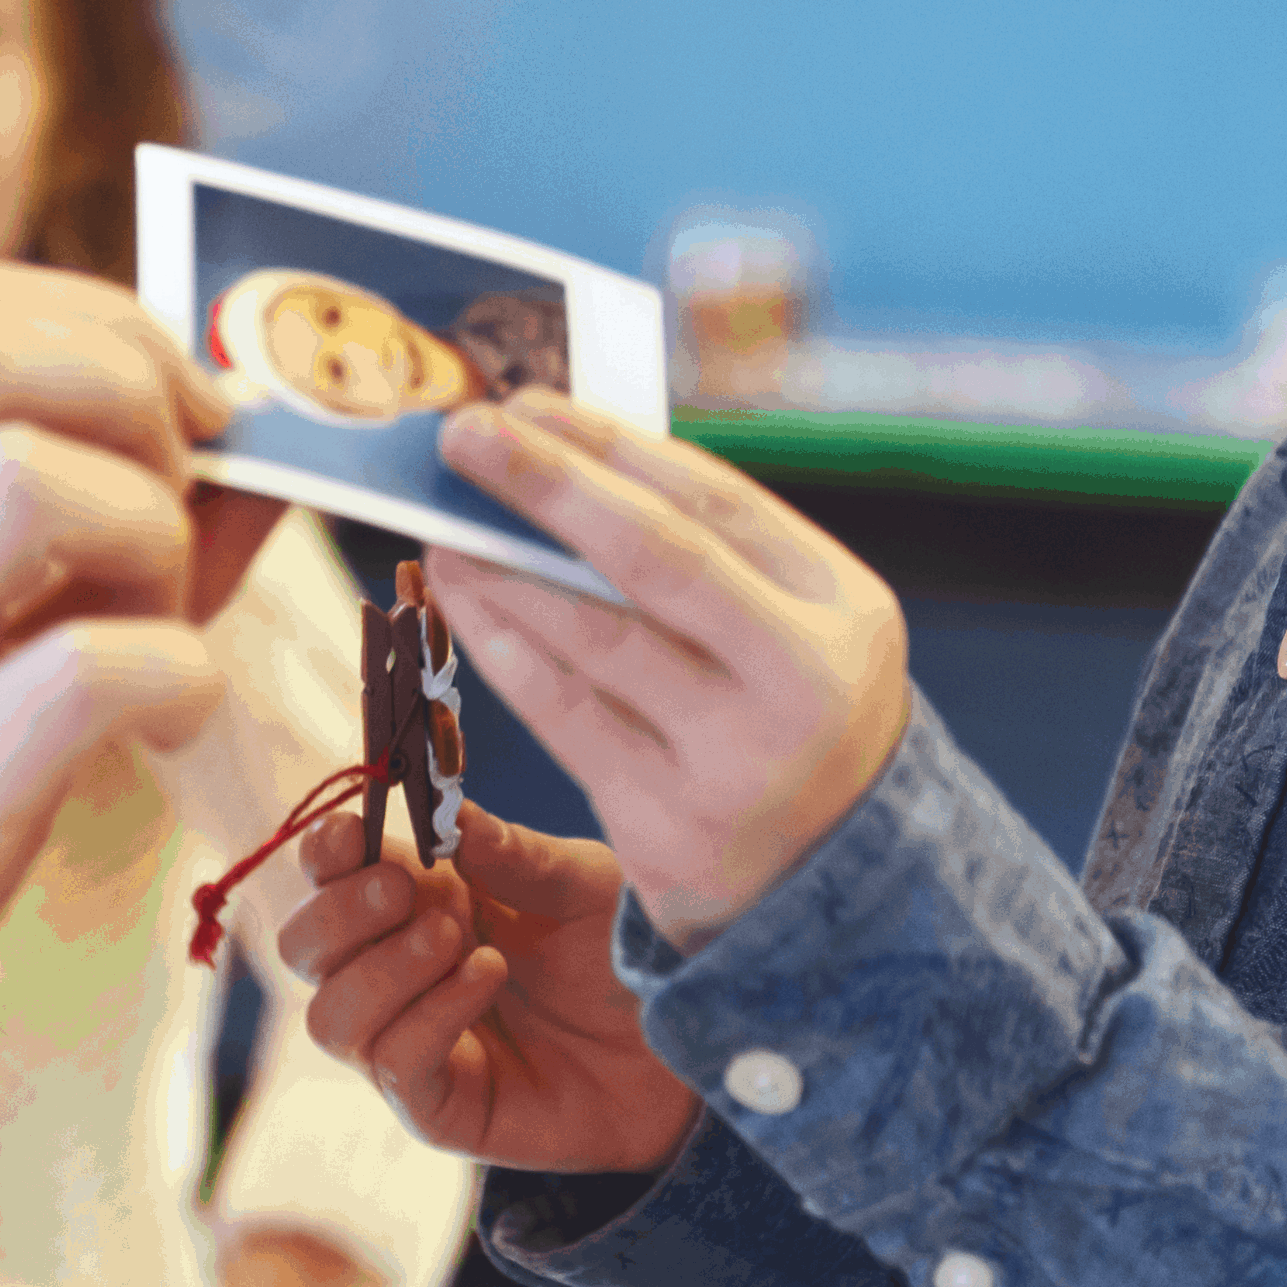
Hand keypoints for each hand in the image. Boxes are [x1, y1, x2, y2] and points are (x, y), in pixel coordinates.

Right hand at [0, 259, 238, 1244]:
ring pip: (29, 483)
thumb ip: (61, 550)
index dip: (107, 326)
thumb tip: (247, 468)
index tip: (180, 417)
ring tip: (159, 626)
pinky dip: (172, 676)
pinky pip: (81, 676)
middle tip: (181, 511)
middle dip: (135, 397)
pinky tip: (166, 726)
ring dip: (153, 536)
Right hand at [279, 804, 697, 1175]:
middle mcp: (394, 973)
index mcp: (415, 903)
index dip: (323, 853)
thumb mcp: (580, 884)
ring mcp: (408, 1043)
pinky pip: (391, 1062)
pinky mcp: (436, 1105)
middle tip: (409, 892)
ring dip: (384, 969)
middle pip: (302, 947)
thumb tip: (448, 810)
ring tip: (463, 944)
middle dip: (340, 912)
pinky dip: (429, 1015)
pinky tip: (486, 980)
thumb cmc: (621, 957)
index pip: (327, 877)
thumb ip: (513, 851)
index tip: (347, 833)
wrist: (676, 1050)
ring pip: (329, 1015)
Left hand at [422, 394, 911, 946]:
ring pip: (595, 643)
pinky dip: (502, 650)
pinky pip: (564, 719)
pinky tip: (461, 606)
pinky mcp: (668, 829)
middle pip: (657, 561)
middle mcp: (800, 687)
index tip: (527, 405)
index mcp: (845, 612)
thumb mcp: (801, 624)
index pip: (716, 503)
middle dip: (549, 486)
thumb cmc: (794, 714)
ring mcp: (735, 766)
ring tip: (441, 525)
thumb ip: (713, 551)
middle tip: (463, 435)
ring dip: (502, 572)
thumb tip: (564, 458)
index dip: (612, 447)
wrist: (840, 882)